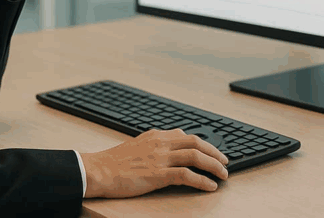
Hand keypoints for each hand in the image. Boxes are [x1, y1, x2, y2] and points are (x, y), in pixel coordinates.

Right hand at [79, 129, 229, 197]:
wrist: (99, 170)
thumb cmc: (114, 162)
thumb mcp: (137, 145)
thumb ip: (154, 145)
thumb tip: (169, 147)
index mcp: (156, 136)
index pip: (186, 135)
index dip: (203, 144)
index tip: (211, 151)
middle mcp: (161, 143)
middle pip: (196, 142)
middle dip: (214, 152)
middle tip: (224, 162)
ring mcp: (160, 158)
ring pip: (196, 156)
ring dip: (214, 166)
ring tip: (223, 175)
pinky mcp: (158, 174)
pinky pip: (187, 175)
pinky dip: (202, 180)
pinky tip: (210, 186)